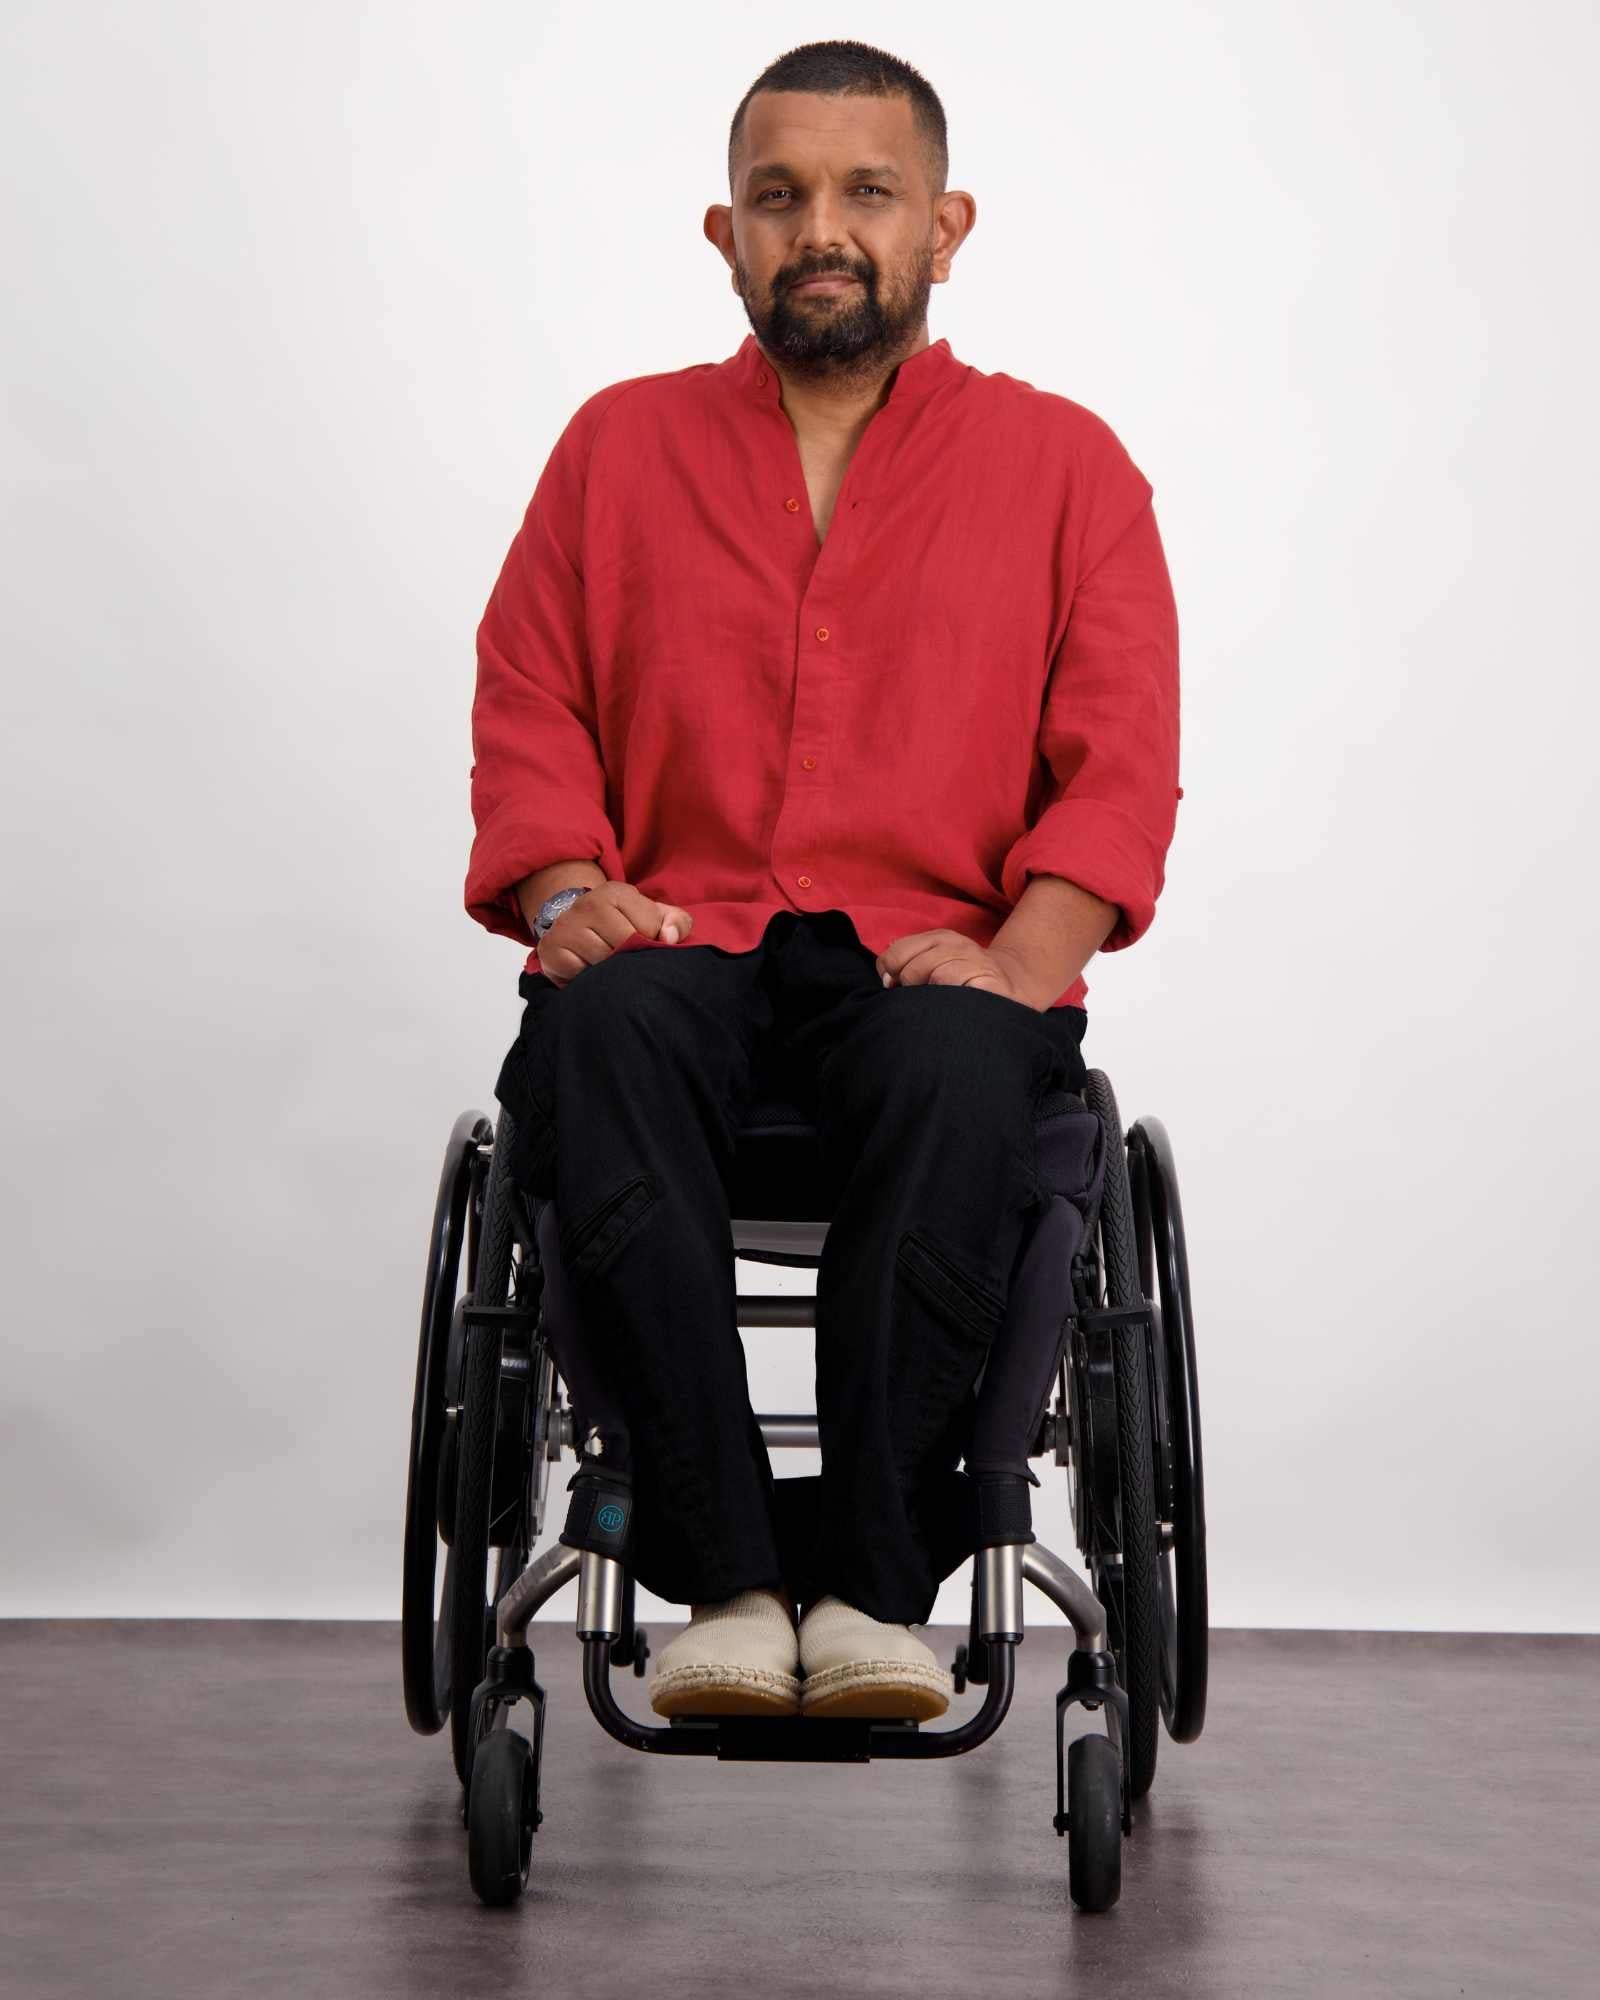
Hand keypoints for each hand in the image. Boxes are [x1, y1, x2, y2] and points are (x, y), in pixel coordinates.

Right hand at [535, 881, 694, 988]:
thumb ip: (677, 923)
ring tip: (610, 964)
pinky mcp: (551, 950)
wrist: (576, 927)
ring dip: (611, 970)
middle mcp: (587, 904)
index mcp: (616, 892)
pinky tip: (590, 970)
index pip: (648, 927)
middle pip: (625, 945)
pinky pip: (580, 973)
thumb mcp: (654, 917)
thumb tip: (669, 938)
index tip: (643, 941)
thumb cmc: (623, 924)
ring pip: (603, 961)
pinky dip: (589, 978)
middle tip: (626, 958)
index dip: (651, 942)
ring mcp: (566, 926)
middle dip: (632, 958)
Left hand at [874, 931, 1040, 1008]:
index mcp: (941, 938)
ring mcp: (975, 961)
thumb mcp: (936, 963)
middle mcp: (958, 945)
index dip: (890, 972)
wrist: (1013, 989)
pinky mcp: (989, 980)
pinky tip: (955, 1006)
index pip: (897, 952)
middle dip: (911, 990)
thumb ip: (907, 964)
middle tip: (924, 999)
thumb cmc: (964, 984)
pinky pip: (958, 989)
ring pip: (936, 977)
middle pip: (912, 969)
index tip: (895, 985)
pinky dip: (950, 1001)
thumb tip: (887, 978)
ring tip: (942, 1004)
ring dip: (932, 998)